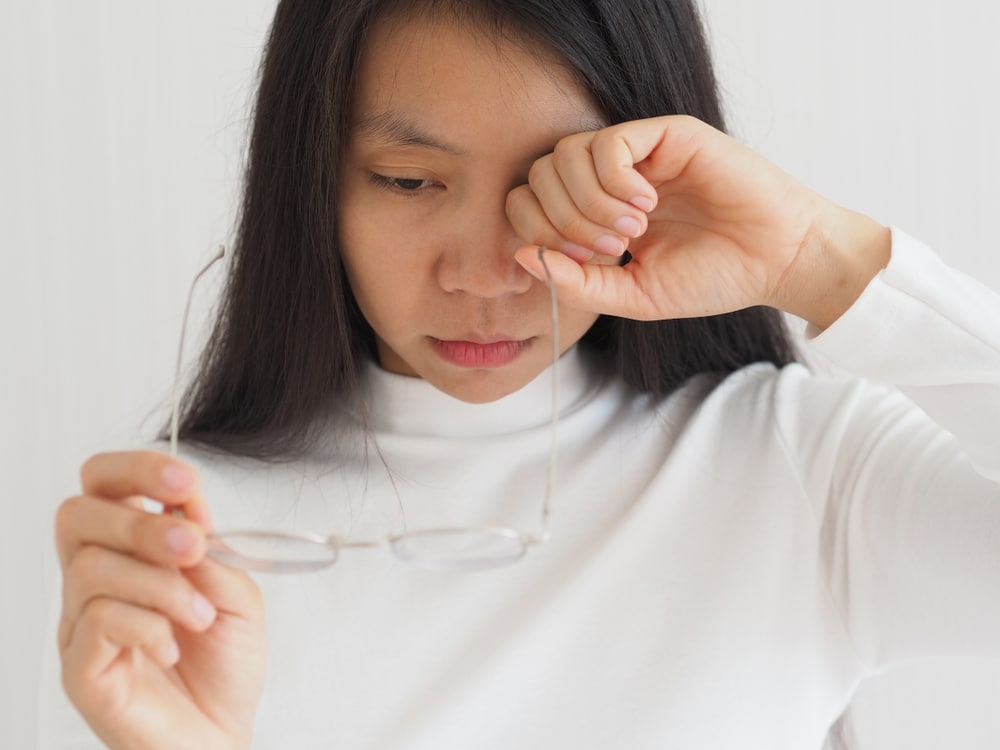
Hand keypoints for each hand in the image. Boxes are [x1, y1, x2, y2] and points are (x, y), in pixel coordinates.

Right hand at [56, 451, 265, 749]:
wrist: (223, 736)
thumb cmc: (225, 668)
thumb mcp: (237, 594)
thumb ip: (213, 550)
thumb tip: (187, 508)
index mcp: (132, 552)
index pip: (102, 485)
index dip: (135, 469)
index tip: (183, 481)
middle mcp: (98, 582)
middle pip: (79, 515)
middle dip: (143, 524)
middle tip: (194, 548)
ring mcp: (82, 625)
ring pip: (91, 566)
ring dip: (160, 585)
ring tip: (198, 616)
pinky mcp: (80, 668)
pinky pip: (96, 620)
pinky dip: (148, 625)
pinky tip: (173, 645)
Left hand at [507, 115, 889, 328]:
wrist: (777, 261)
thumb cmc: (711, 278)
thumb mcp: (633, 296)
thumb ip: (577, 284)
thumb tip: (524, 257)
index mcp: (597, 213)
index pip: (531, 203)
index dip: (540, 234)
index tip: (583, 264)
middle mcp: (611, 177)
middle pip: (540, 176)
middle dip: (562, 222)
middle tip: (608, 249)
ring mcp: (638, 153)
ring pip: (566, 154)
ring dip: (589, 203)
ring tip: (632, 231)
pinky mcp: (667, 134)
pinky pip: (609, 142)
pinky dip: (615, 181)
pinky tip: (646, 206)